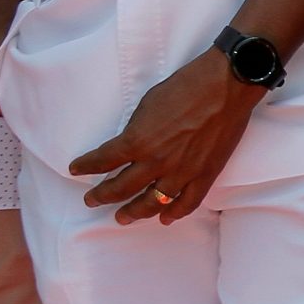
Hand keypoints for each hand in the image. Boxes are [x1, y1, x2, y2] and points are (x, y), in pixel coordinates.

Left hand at [69, 48, 266, 223]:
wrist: (227, 85)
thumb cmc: (187, 86)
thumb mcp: (149, 103)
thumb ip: (137, 129)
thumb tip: (132, 144)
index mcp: (138, 140)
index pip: (102, 160)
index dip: (86, 166)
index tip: (76, 170)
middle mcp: (156, 162)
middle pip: (121, 188)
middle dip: (102, 196)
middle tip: (92, 200)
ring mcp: (182, 172)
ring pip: (151, 203)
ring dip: (133, 212)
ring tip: (123, 217)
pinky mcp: (205, 175)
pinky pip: (186, 203)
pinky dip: (173, 213)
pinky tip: (164, 218)